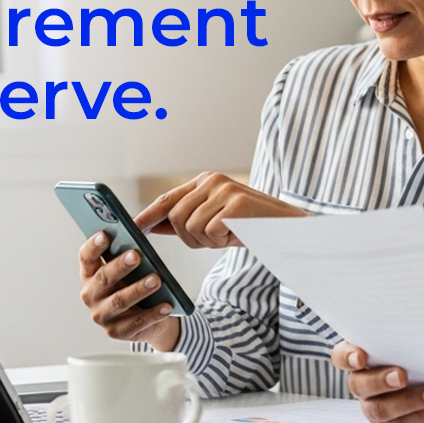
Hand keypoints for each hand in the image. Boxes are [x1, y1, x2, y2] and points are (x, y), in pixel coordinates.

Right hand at [78, 231, 181, 348]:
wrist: (146, 317)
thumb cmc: (134, 284)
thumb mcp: (130, 270)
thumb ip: (128, 255)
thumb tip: (138, 239)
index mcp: (90, 274)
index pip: (86, 258)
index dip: (93, 246)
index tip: (104, 234)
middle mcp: (91, 295)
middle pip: (103, 278)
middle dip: (120, 266)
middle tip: (136, 255)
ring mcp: (102, 315)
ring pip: (119, 301)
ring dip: (138, 289)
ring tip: (156, 279)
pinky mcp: (117, 332)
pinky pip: (136, 323)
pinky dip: (153, 314)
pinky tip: (166, 305)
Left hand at [135, 172, 305, 248]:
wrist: (290, 229)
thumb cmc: (251, 227)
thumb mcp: (215, 222)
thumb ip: (186, 219)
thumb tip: (152, 225)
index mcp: (206, 182)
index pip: (168, 198)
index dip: (148, 215)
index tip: (133, 228)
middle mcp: (212, 181)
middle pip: (175, 217)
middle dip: (190, 237)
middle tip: (215, 239)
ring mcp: (223, 190)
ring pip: (191, 227)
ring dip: (207, 241)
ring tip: (229, 235)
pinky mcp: (234, 203)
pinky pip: (209, 232)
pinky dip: (222, 240)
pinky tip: (237, 233)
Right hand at [332, 342, 423, 422]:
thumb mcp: (419, 347)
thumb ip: (411, 339)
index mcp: (364, 360)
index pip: (341, 356)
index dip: (347, 357)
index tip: (361, 357)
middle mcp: (365, 385)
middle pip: (358, 385)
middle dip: (381, 380)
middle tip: (402, 376)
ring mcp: (376, 409)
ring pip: (380, 409)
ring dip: (409, 400)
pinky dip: (422, 414)